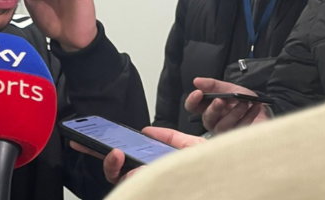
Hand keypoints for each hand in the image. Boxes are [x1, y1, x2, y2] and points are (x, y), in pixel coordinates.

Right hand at [70, 127, 204, 183]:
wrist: (233, 182)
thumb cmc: (215, 170)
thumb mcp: (192, 147)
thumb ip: (170, 138)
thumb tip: (148, 131)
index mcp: (155, 167)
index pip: (125, 159)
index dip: (106, 148)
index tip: (90, 135)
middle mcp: (150, 179)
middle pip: (117, 172)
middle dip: (104, 158)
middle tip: (108, 149)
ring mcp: (151, 187)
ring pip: (123, 181)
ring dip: (115, 167)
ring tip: (119, 155)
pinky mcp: (154, 191)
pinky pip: (136, 187)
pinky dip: (133, 179)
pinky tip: (136, 172)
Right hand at [185, 78, 269, 133]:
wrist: (260, 106)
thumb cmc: (241, 98)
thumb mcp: (227, 87)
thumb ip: (212, 84)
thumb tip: (196, 81)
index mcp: (207, 107)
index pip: (192, 107)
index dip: (192, 101)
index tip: (199, 93)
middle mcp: (213, 120)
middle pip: (207, 118)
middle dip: (213, 108)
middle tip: (221, 100)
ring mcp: (224, 130)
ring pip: (223, 126)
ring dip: (234, 113)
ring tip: (244, 103)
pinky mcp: (237, 137)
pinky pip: (240, 128)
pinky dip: (248, 116)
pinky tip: (254, 107)